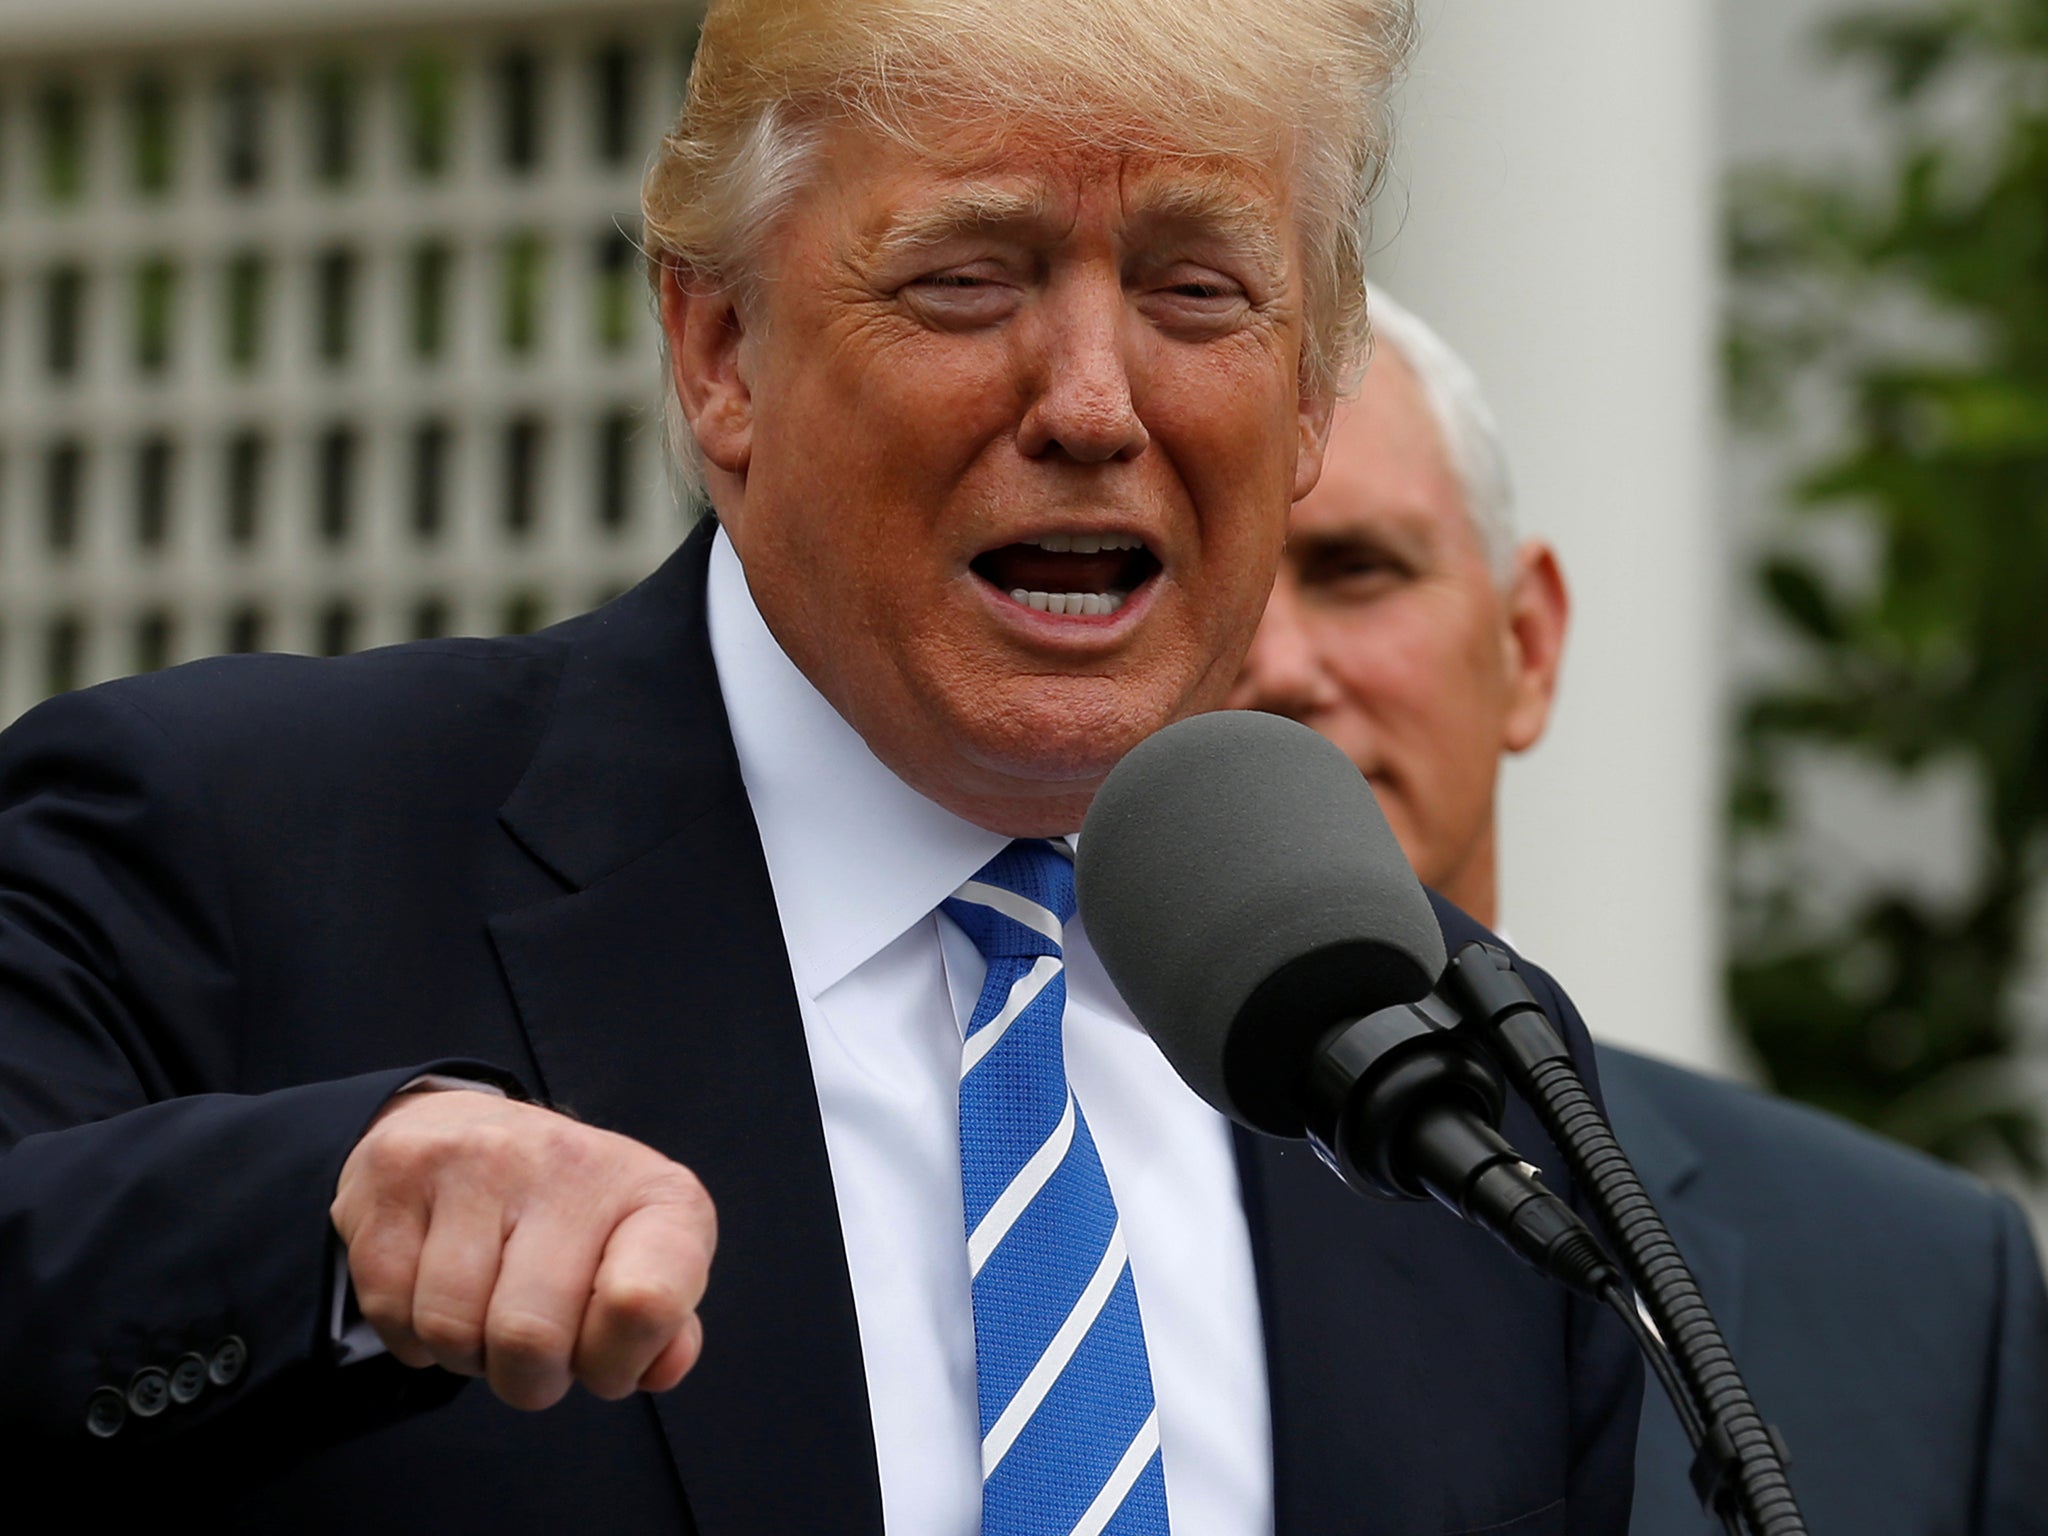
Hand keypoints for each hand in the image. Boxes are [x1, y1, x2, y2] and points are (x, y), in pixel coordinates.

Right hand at [330, 1091, 714, 1410]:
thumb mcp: (640, 1259)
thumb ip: (660, 1324)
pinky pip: (391, 1310)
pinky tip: (436, 1292)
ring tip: (485, 1311)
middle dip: (526, 1380)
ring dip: (464, 1355)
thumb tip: (662, 1368)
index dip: (616, 1363)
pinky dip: (411, 1333)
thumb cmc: (568, 1215)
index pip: (647, 1301)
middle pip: (532, 1338)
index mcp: (653, 1194)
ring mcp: (478, 1159)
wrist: (469, 1127)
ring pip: (452, 1330)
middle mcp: (569, 1162)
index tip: (602, 1361)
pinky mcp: (399, 1173)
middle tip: (533, 1354)